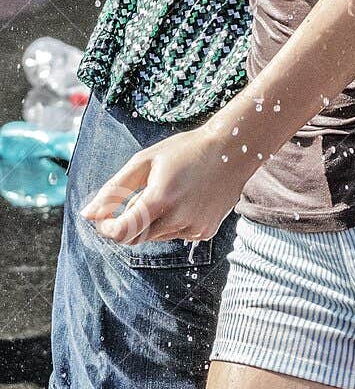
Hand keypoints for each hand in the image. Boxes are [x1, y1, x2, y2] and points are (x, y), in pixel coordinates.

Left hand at [80, 117, 255, 244]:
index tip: (105, 218)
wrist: (233, 150)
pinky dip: (172, 223)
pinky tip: (185, 200)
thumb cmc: (185, 150)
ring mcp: (194, 228)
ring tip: (167, 193)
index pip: (122, 233)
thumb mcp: (145, 161)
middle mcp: (178, 218)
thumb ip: (113, 189)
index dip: (108, 229)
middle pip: (136, 238)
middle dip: (127, 224)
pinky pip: (176, 235)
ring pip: (156, 237)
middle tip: (134, 200)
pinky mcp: (205, 232)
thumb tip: (87, 215)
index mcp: (160, 198)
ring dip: (151, 222)